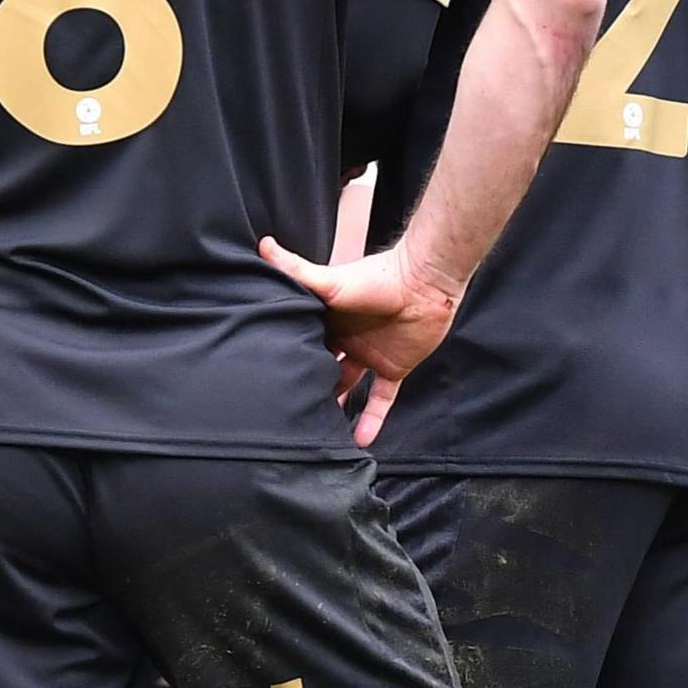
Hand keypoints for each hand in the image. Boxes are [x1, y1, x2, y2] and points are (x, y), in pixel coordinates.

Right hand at [256, 235, 462, 446]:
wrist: (425, 284)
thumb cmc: (377, 278)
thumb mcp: (330, 279)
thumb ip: (296, 269)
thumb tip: (262, 245)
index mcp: (327, 320)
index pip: (302, 344)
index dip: (287, 360)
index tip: (266, 382)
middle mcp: (345, 340)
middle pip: (320, 369)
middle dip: (306, 387)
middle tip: (285, 414)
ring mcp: (369, 356)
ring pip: (346, 388)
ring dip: (334, 409)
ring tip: (314, 435)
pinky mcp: (393, 368)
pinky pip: (379, 399)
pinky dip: (371, 420)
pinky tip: (359, 442)